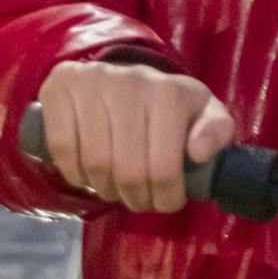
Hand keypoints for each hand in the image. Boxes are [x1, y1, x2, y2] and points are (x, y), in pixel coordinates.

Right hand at [37, 59, 235, 212]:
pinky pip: (62, 148)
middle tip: (139, 199)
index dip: (165, 198)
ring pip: (94, 163)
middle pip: (128, 171)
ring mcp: (92, 81)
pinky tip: (87, 172)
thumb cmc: (168, 107)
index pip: (164, 169)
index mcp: (170, 92)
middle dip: (135, 198)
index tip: (165, 201)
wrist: (121, 77)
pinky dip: (73, 172)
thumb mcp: (202, 114)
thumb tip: (199, 152)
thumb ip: (217, 131)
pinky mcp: (60, 86)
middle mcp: (130, 81)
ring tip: (115, 187)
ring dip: (104, 189)